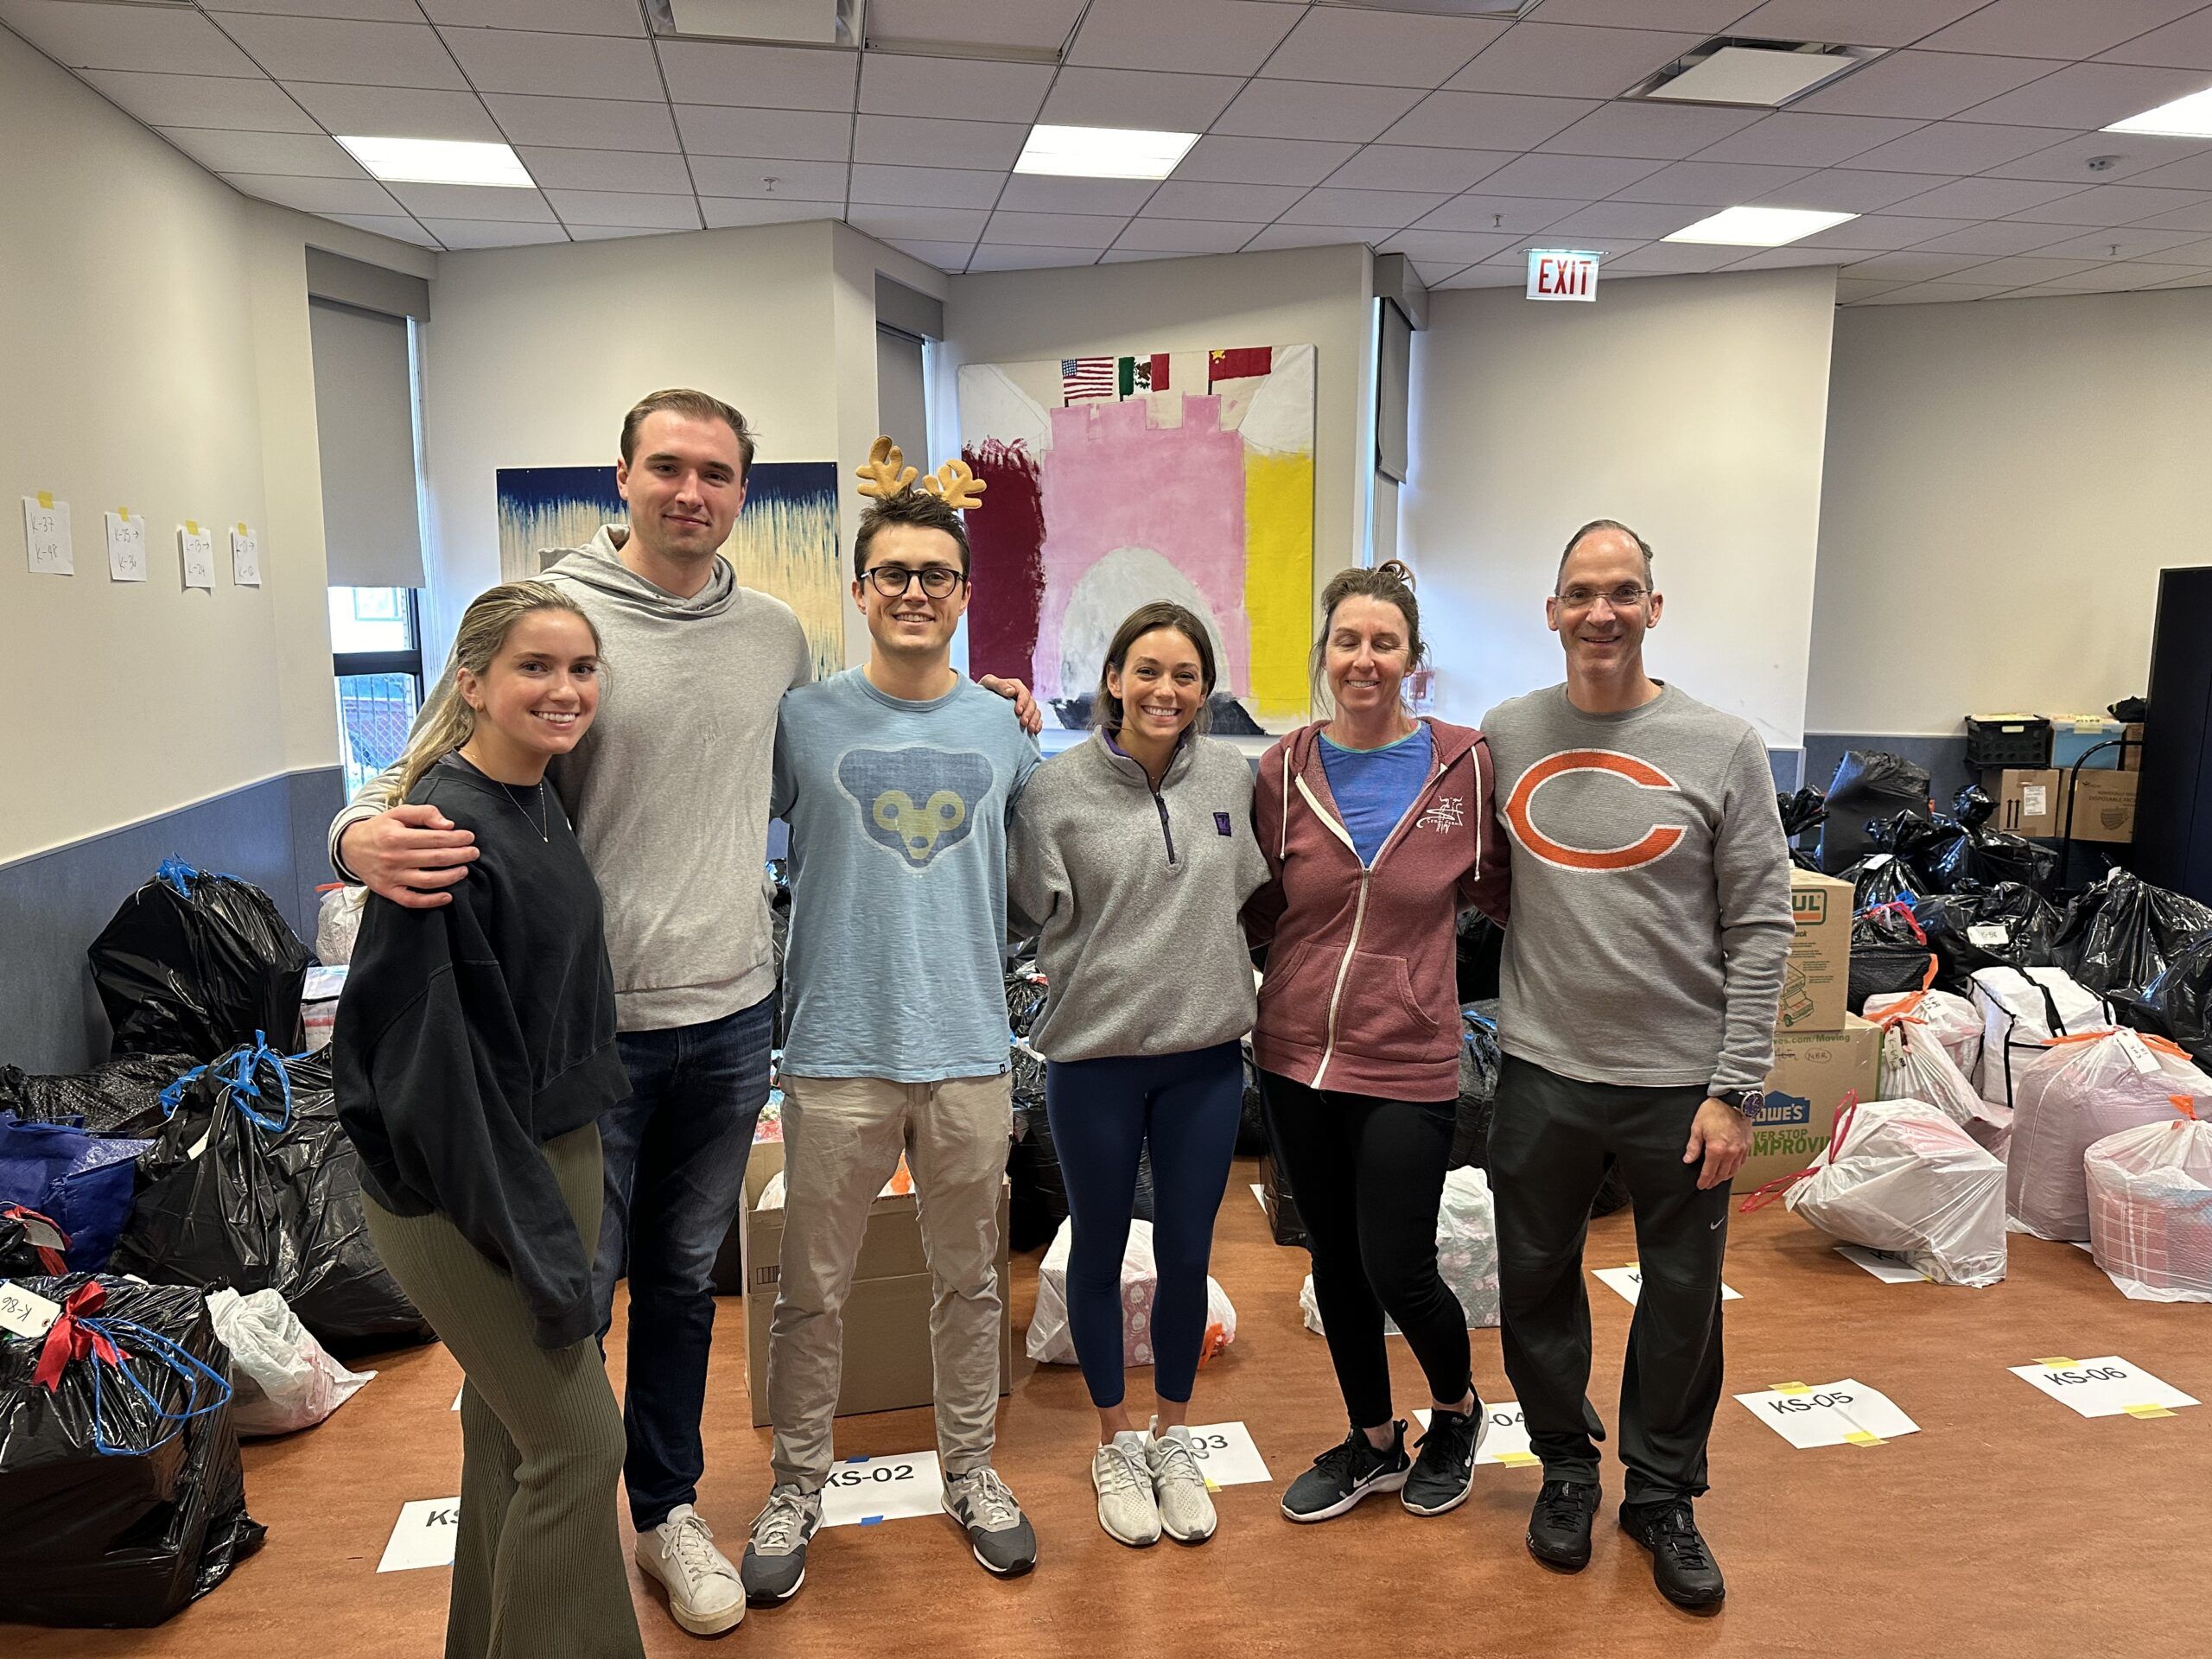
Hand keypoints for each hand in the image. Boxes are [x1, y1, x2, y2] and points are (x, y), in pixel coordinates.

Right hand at [339, 804, 478, 909]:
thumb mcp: (398, 813)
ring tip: (464, 870)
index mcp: (397, 836)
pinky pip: (412, 900)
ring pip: (428, 881)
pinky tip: (448, 896)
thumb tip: (448, 824)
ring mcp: (391, 877)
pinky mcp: (388, 891)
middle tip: (474, 853)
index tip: (469, 837)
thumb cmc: (380, 829)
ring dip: (451, 877)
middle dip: (460, 856)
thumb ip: (424, 813)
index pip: (435, 839)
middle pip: (435, 859)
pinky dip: (431, 901)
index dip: (456, 838)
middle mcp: (394, 858)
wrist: (350, 848)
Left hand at [979, 673, 1042, 735]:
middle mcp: (1022, 696)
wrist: (980, 704)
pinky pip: (1037, 720)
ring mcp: (1026, 707)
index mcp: (1015, 686)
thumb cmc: (982, 691)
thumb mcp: (988, 683)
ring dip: (1034, 721)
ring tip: (1029, 729)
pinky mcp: (1027, 717)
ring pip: (1036, 712)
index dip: (1023, 702)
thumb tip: (1011, 691)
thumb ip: (998, 685)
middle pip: (1032, 704)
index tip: (1018, 711)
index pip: (1024, 693)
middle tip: (1023, 723)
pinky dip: (1037, 725)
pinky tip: (1034, 732)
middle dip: (1029, 714)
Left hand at [1683, 1098, 1751, 1190]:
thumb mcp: (1697, 1127)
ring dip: (1725, 1177)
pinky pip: (1742, 1162)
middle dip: (1714, 1181)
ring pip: (1733, 1170)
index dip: (1704, 1180)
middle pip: (1722, 1174)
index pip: (1709, 1172)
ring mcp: (1741, 1150)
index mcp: (1716, 1150)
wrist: (1733, 1100)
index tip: (1700, 1185)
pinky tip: (1731, 1169)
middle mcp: (1730, 1153)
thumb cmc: (1714, 1111)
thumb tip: (1688, 1160)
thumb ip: (1693, 1146)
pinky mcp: (1747, 1145)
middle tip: (1708, 1184)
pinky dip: (1735, 1168)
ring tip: (1718, 1179)